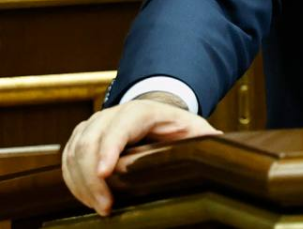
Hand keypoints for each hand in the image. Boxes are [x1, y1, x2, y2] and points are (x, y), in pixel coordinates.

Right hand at [61, 93, 219, 215]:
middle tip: (105, 206)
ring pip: (74, 152)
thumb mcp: (193, 128)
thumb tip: (221, 143)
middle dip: (92, 178)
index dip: (109, 149)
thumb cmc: (174, 125)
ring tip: (99, 207)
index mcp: (140, 111)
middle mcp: (111, 115)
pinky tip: (87, 199)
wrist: (155, 115)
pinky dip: (73, 181)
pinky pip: (67, 160)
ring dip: (81, 183)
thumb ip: (205, 136)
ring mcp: (93, 126)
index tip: (104, 173)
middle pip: (89, 143)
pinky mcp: (80, 138)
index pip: (119, 127)